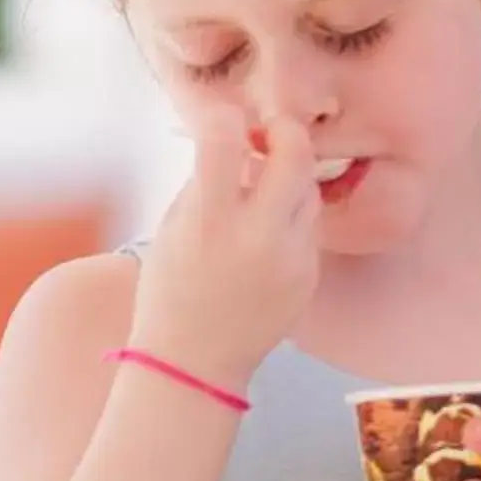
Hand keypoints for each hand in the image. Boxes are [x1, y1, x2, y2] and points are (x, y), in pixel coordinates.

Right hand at [127, 108, 321, 394]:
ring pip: (309, 188)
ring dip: (287, 178)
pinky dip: (291, 219)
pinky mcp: (309, 275)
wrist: (194, 363)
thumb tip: (236, 138)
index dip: (223, 117)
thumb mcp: (173, 229)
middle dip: (284, 130)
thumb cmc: (171, 291)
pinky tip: (266, 239)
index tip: (221, 119)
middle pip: (296, 153)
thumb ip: (205, 182)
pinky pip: (309, 227)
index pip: (224, 141)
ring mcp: (291, 257)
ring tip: (260, 196)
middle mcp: (257, 236)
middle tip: (268, 134)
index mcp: (210, 222)